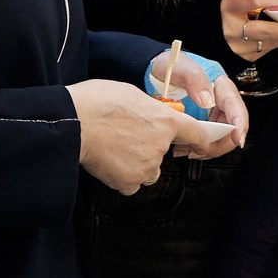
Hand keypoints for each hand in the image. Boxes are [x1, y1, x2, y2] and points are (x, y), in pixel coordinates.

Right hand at [69, 80, 228, 193]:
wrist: (74, 122)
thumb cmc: (97, 102)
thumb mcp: (132, 94)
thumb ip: (149, 109)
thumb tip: (149, 116)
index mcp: (165, 121)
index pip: (196, 134)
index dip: (201, 141)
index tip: (202, 145)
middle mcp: (161, 146)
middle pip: (161, 154)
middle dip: (147, 148)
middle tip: (124, 136)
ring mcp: (147, 166)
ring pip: (147, 170)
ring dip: (135, 163)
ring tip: (112, 147)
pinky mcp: (129, 182)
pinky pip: (130, 183)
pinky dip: (121, 175)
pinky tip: (107, 161)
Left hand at [146, 48, 249, 150]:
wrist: (155, 71)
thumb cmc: (170, 65)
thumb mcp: (180, 67)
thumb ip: (195, 79)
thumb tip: (208, 101)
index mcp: (221, 87)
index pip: (236, 108)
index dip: (240, 125)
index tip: (238, 139)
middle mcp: (220, 102)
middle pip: (230, 129)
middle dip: (219, 144)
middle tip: (201, 150)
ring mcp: (211, 114)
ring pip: (218, 138)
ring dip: (206, 148)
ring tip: (187, 151)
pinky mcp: (201, 123)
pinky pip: (204, 139)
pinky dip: (196, 147)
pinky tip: (182, 148)